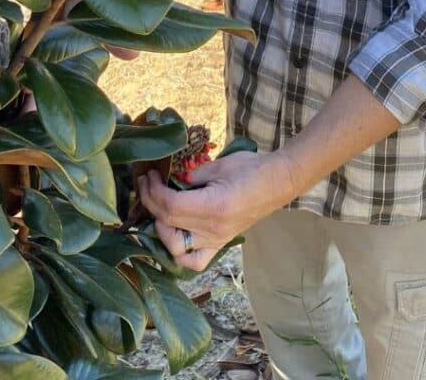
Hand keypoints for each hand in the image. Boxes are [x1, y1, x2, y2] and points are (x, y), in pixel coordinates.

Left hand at [134, 150, 295, 271]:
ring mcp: (217, 240)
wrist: (279, 181)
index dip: (153, 192)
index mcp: (214, 206)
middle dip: (150, 204)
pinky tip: (173, 234)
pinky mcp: (221, 243)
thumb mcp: (220, 165)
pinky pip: (195, 261)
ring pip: (176, 249)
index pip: (171, 207)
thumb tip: (172, 180)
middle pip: (168, 225)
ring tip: (157, 208)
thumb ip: (192, 175)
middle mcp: (214, 230)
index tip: (149, 176)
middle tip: (147, 185)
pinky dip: (179, 253)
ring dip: (160, 229)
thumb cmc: (252, 168)